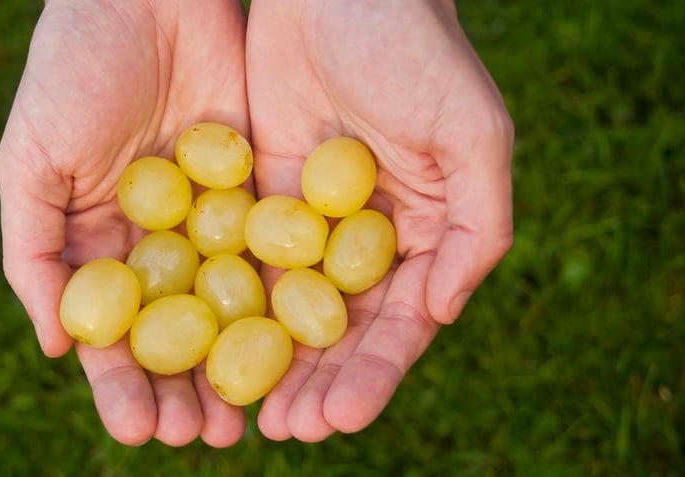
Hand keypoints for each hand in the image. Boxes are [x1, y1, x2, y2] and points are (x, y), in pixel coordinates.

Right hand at [0, 0, 248, 446]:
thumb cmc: (74, 70)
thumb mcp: (30, 159)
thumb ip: (32, 249)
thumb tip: (55, 345)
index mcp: (99, 243)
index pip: (111, 332)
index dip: (123, 384)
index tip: (142, 430)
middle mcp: (159, 244)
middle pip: (175, 335)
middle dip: (188, 389)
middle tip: (208, 438)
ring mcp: (213, 223)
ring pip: (228, 310)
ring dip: (238, 367)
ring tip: (251, 419)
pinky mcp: (260, 195)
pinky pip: (271, 259)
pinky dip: (280, 307)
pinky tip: (295, 350)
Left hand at [245, 0, 513, 440]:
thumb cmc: (417, 51)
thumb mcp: (472, 134)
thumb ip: (479, 226)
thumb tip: (440, 316)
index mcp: (425, 234)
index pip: (400, 322)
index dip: (375, 373)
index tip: (342, 416)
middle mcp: (365, 241)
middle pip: (340, 330)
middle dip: (317, 384)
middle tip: (289, 432)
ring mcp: (307, 224)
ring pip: (286, 310)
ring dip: (269, 364)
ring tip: (248, 415)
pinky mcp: (257, 198)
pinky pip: (241, 262)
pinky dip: (227, 308)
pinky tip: (205, 348)